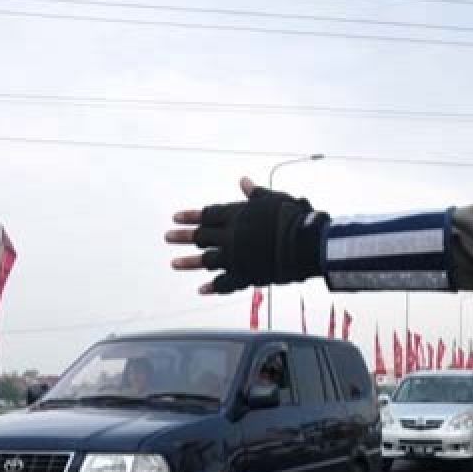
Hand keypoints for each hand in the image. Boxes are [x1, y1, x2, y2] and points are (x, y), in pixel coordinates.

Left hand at [166, 177, 324, 293]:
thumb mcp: (273, 200)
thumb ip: (255, 194)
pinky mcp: (245, 274)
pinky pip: (225, 283)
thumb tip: (244, 182)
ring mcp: (236, 257)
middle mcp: (231, 236)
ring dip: (189, 262)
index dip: (191, 216)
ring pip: (206, 260)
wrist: (304, 243)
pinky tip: (201, 290)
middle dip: (183, 236)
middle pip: (201, 236)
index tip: (175, 217)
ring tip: (174, 264)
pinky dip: (213, 287)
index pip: (207, 214)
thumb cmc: (291, 218)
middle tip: (168, 237)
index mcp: (236, 215)